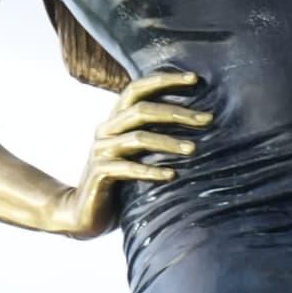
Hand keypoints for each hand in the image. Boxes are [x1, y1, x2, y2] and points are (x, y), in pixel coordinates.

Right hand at [41, 70, 208, 237]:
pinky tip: (171, 175)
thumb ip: (151, 134)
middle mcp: (105, 130)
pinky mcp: (99, 174)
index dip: (164, 80)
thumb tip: (194, 119)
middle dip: (177, 112)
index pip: (137, 88)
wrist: (85, 213)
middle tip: (206, 119)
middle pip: (141, 110)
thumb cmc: (119, 182)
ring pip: (138, 138)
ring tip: (193, 149)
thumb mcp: (135, 153)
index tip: (194, 78)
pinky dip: (151, 171)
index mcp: (115, 120)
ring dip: (168, 142)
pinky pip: (128, 169)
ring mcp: (100, 151)